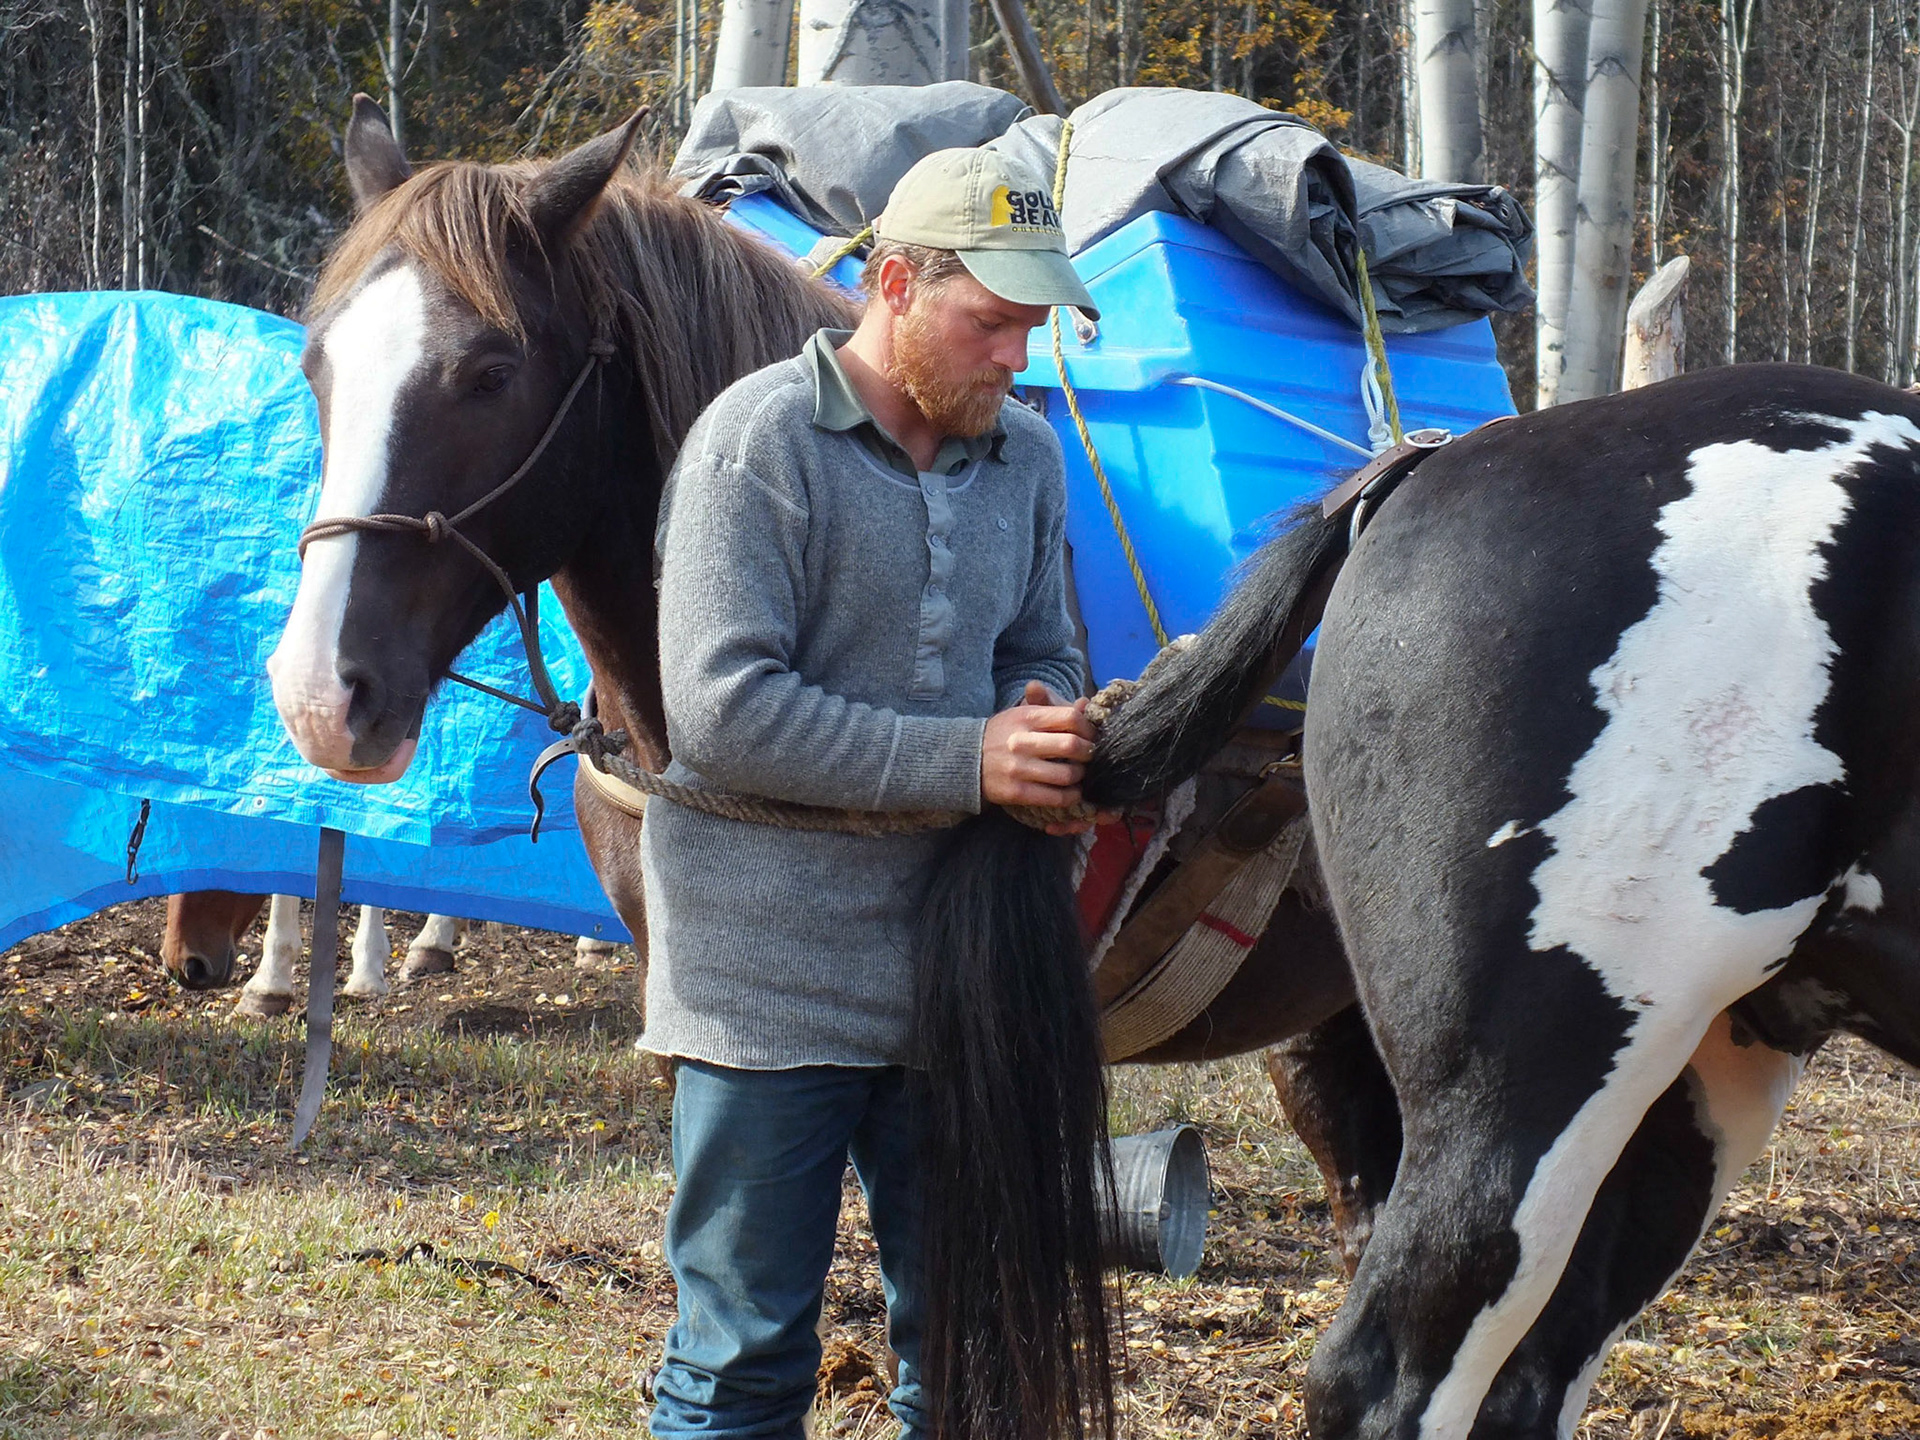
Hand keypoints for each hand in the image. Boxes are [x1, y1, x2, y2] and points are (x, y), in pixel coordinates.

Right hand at [982, 681, 1100, 833]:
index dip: (1088, 728)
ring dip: (1081, 776)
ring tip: (1079, 775)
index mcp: (1026, 717)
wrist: (965, 760)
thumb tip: (1085, 704)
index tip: (1091, 735)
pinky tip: (1071, 792)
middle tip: (1091, 756)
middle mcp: (1022, 741)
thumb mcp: (1022, 714)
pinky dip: (1070, 796)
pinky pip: (1055, 797)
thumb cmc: (1002, 734)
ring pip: (1067, 774)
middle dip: (1089, 753)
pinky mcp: (1016, 792)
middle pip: (1072, 745)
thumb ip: (1053, 709)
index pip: (1070, 718)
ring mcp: (1019, 768)